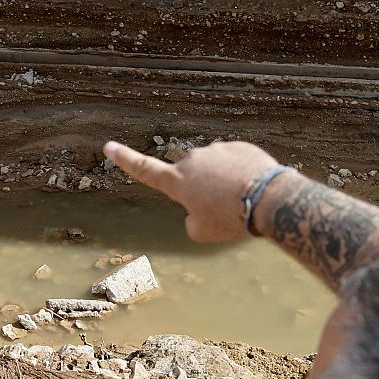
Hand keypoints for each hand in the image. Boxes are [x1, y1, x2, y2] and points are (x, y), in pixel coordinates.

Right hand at [102, 140, 278, 242]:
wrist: (268, 198)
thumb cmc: (231, 219)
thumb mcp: (203, 232)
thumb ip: (191, 220)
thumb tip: (197, 207)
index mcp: (178, 182)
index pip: (145, 169)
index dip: (125, 159)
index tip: (109, 146)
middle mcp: (193, 161)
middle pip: (193, 177)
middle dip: (203, 189)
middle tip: (224, 209)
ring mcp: (217, 150)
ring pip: (216, 169)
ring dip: (225, 182)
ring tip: (243, 200)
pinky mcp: (239, 147)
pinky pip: (236, 163)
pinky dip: (242, 174)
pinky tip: (255, 187)